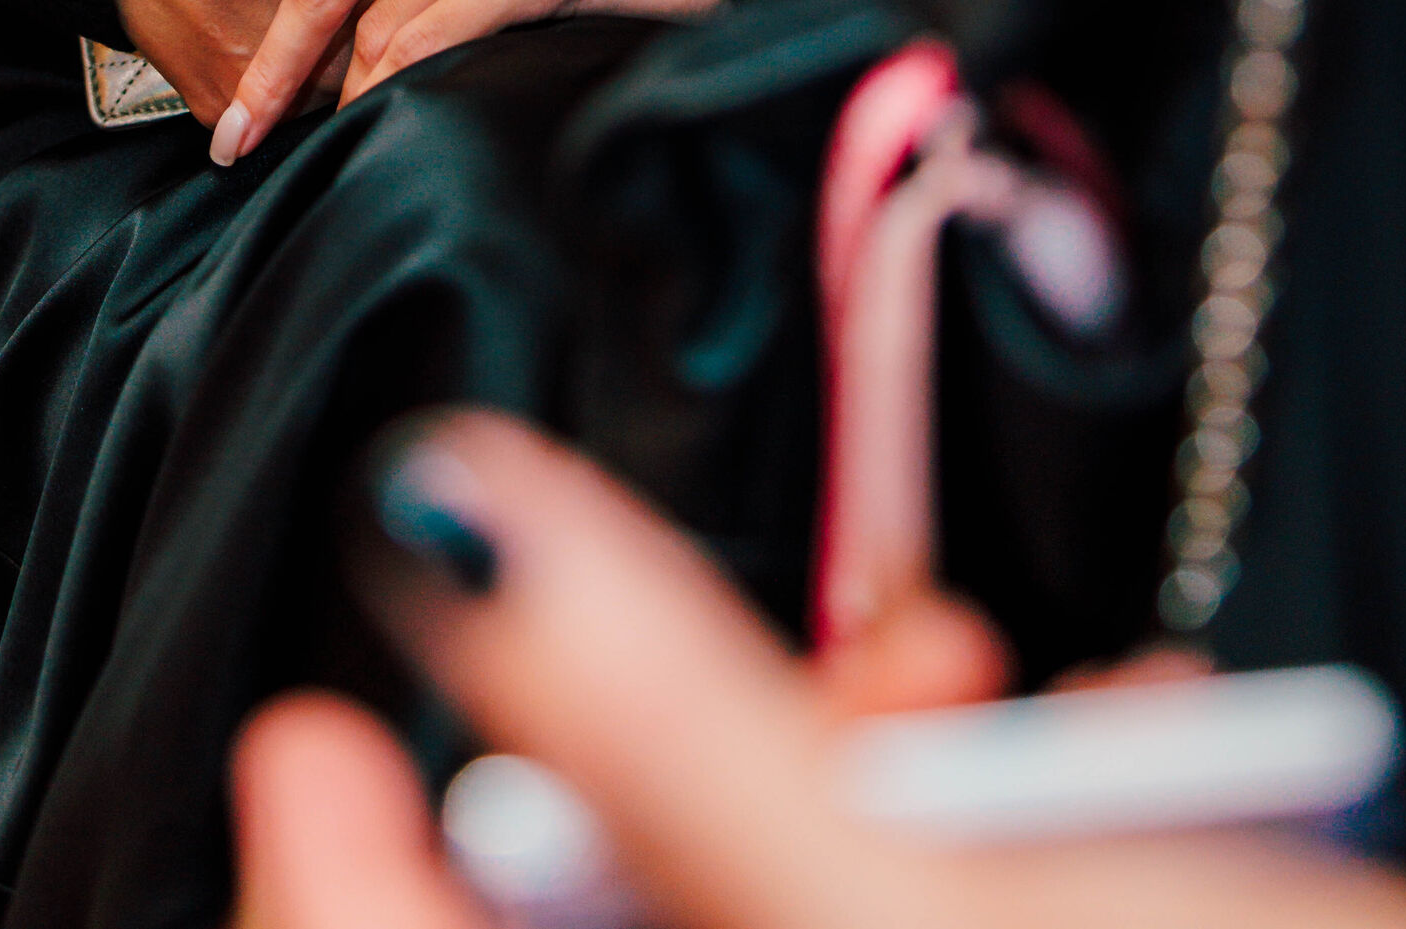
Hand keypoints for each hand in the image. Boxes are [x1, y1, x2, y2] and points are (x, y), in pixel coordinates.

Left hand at [231, 413, 1405, 928]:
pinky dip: (980, 840)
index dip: (331, 892)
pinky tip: (1101, 761)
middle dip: (673, 783)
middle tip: (785, 669)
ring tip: (979, 681)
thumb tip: (444, 516)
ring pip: (784, 916)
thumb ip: (662, 720)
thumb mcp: (916, 911)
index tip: (304, 739)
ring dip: (851, 779)